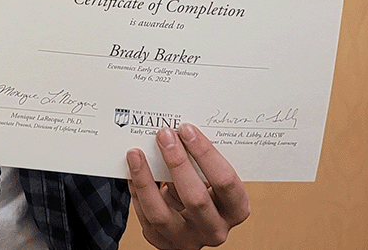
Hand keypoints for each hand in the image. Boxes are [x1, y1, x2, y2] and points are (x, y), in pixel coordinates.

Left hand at [126, 123, 250, 248]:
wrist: (192, 219)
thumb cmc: (205, 189)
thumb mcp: (212, 178)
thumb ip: (201, 161)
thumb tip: (175, 130)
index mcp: (236, 209)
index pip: (225, 181)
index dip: (206, 154)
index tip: (187, 129)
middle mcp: (215, 230)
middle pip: (196, 199)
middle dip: (177, 162)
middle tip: (164, 135)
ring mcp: (188, 241)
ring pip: (161, 214)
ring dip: (145, 180)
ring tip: (135, 153)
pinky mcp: (164, 244)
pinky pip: (146, 218)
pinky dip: (137, 191)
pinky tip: (132, 170)